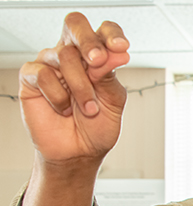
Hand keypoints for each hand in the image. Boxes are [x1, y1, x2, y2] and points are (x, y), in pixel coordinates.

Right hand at [19, 12, 129, 170]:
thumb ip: (111, 77)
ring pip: (65, 56)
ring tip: (88, 109)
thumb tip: (116, 53)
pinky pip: (43, 74)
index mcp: (96, 57)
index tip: (121, 47)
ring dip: (81, 87)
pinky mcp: (31, 77)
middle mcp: (73, 55)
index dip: (111, 34)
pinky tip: (63, 108)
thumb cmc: (97, 127)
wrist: (78, 153)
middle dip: (88, 41)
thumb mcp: (113, 102)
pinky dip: (58, 95)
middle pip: (75, 25)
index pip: (103, 31)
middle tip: (97, 60)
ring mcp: (51, 64)